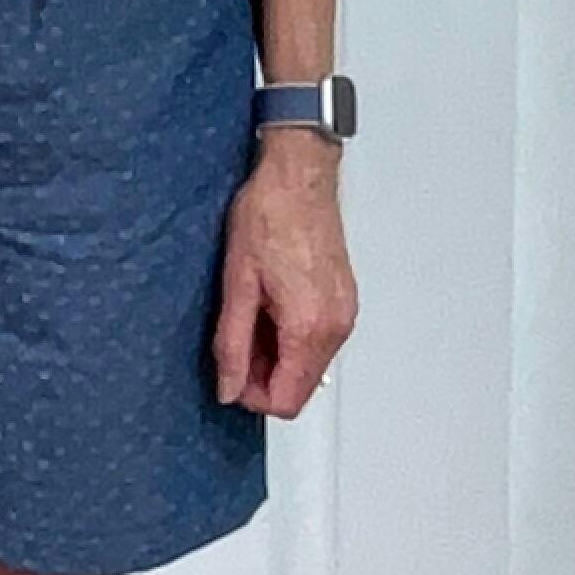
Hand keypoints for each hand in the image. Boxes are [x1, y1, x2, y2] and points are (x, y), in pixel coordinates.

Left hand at [212, 133, 356, 415]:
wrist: (298, 175)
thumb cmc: (270, 213)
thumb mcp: (238, 282)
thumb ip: (232, 343)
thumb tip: (229, 387)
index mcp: (310, 326)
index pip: (287, 400)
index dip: (252, 395)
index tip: (230, 372)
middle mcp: (336, 326)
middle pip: (301, 386)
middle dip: (264, 374)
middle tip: (235, 338)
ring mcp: (344, 312)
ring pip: (309, 363)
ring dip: (277, 353)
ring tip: (251, 311)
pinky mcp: (344, 299)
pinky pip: (318, 337)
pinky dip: (292, 334)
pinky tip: (270, 301)